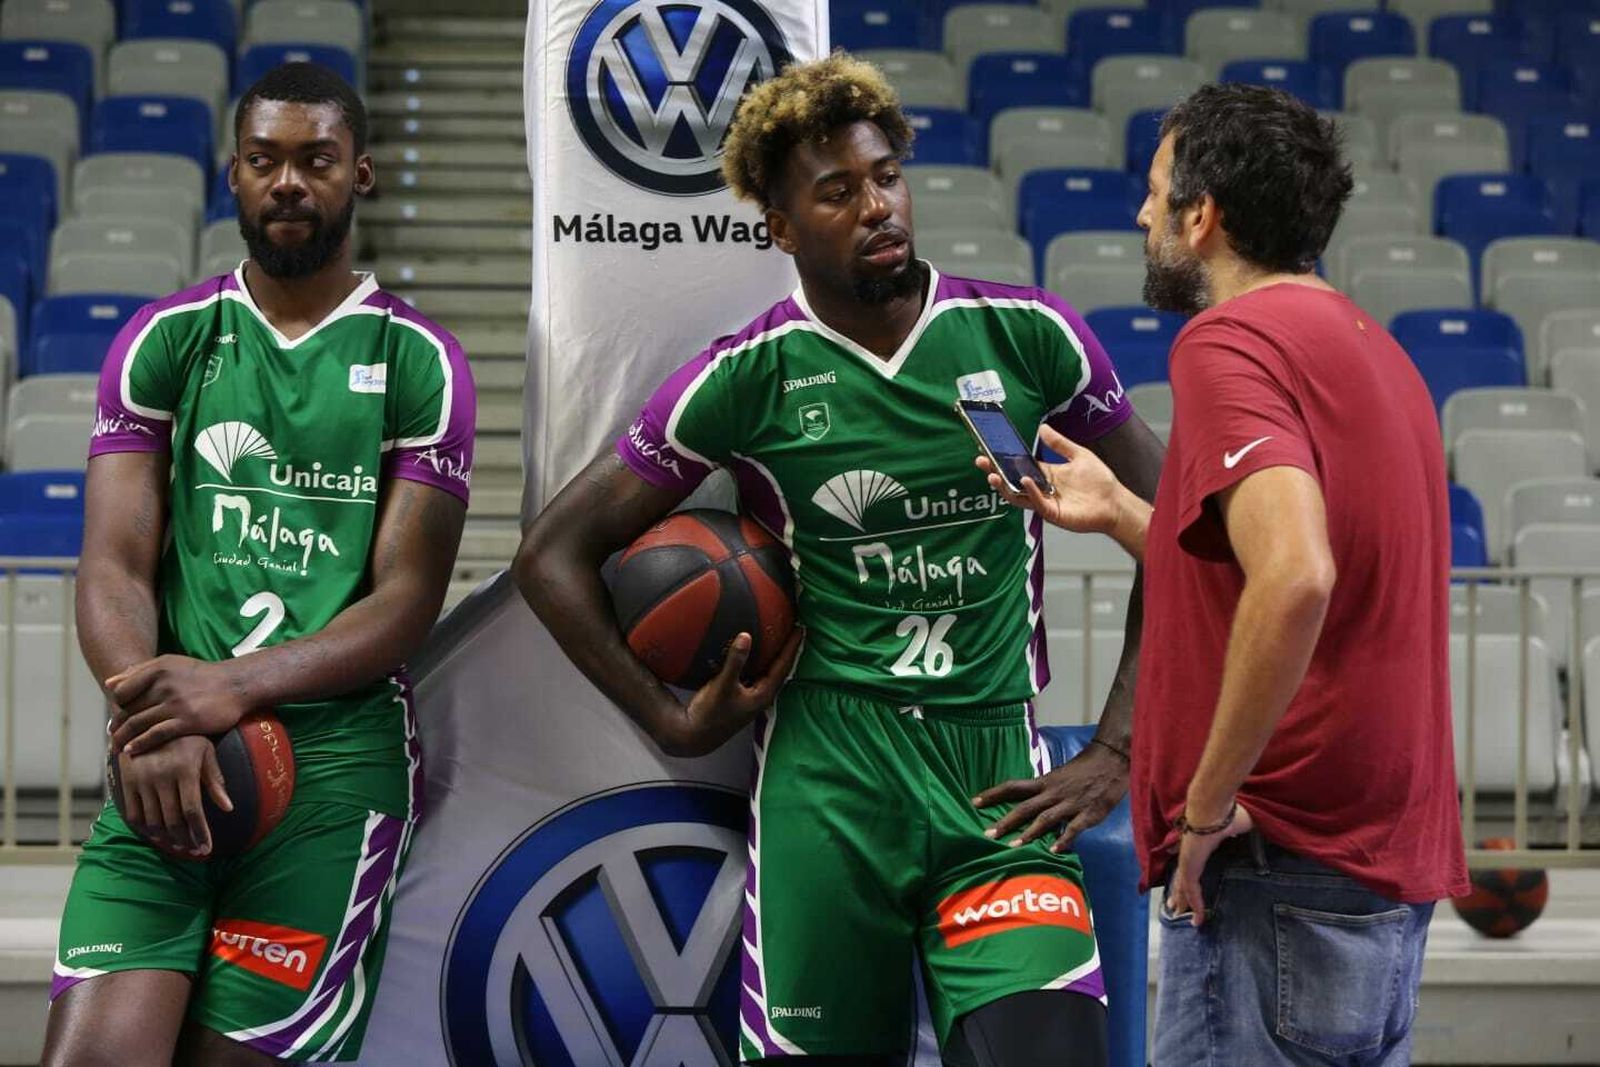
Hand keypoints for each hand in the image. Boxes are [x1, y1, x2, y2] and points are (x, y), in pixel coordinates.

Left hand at [107, 655, 254, 754]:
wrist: (237, 685)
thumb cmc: (202, 676)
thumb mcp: (172, 664)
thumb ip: (140, 671)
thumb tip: (109, 684)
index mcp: (159, 669)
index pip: (121, 691)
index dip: (116, 705)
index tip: (117, 715)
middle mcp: (164, 685)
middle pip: (128, 710)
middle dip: (116, 726)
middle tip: (111, 737)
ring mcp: (176, 703)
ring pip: (138, 723)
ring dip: (123, 738)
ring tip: (116, 747)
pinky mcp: (187, 720)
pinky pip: (155, 735)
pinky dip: (140, 744)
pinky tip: (132, 750)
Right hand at [114, 735, 232, 857]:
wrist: (148, 717)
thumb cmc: (186, 736)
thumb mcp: (205, 751)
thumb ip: (215, 780)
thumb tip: (228, 808)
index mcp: (185, 770)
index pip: (192, 811)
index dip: (200, 833)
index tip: (207, 849)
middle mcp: (162, 777)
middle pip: (173, 820)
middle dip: (185, 840)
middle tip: (195, 851)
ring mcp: (142, 780)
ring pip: (153, 821)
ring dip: (167, 839)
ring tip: (179, 846)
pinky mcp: (127, 782)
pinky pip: (134, 814)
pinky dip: (145, 830)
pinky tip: (157, 836)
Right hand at [667, 628, 804, 757]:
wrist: (695, 734)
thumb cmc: (711, 714)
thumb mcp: (723, 686)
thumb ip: (735, 661)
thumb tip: (746, 636)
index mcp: (764, 694)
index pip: (784, 665)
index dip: (792, 646)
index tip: (801, 628)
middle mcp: (762, 694)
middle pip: (780, 667)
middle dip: (788, 648)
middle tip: (795, 628)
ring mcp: (752, 695)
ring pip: (768, 670)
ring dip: (774, 654)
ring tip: (779, 635)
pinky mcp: (741, 694)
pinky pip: (756, 672)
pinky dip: (759, 660)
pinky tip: (756, 650)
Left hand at [972, 741, 1128, 851]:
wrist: (1111, 760)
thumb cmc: (1083, 769)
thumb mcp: (1058, 776)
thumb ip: (1043, 790)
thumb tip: (1025, 802)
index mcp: (1045, 782)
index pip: (1013, 786)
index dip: (993, 794)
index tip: (974, 802)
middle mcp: (1053, 793)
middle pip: (1025, 807)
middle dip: (1005, 821)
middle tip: (988, 835)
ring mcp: (1070, 804)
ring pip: (1045, 819)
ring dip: (1029, 833)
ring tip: (1013, 847)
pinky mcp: (1088, 814)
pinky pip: (1073, 829)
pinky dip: (1063, 840)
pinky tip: (1052, 852)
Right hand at [976, 424, 1128, 534]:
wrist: (1116, 501)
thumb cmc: (1100, 481)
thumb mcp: (1078, 455)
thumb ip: (1060, 444)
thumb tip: (1043, 427)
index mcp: (1046, 475)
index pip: (1019, 466)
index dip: (1004, 459)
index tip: (989, 449)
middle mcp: (1041, 489)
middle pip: (1012, 481)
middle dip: (995, 472)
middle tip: (981, 461)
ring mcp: (1046, 503)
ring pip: (1018, 496)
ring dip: (1005, 486)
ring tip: (993, 474)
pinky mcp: (1053, 514)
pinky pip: (1037, 503)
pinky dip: (1029, 492)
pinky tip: (1025, 480)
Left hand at [1164, 802, 1254, 926]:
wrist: (1213, 808)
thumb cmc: (1227, 814)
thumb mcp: (1238, 824)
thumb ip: (1237, 830)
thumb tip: (1239, 830)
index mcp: (1200, 842)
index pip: (1192, 862)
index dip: (1188, 872)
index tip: (1187, 881)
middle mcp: (1190, 852)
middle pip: (1182, 877)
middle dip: (1179, 892)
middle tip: (1176, 907)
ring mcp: (1187, 860)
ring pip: (1182, 887)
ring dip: (1183, 902)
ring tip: (1179, 915)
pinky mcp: (1188, 868)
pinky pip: (1191, 891)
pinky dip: (1195, 905)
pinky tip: (1197, 919)